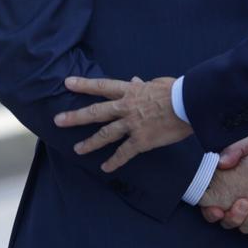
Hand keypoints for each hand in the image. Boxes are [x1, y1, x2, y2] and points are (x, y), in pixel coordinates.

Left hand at [54, 75, 191, 171]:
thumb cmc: (177, 91)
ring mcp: (132, 124)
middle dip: (75, 117)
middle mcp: (126, 107)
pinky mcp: (141, 140)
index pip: (102, 86)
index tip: (67, 83)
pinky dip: (114, 161)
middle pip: (96, 112)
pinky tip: (105, 167)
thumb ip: (142, 85)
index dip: (84, 84)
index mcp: (130, 91)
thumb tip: (134, 80)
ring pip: (105, 134)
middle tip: (58, 120)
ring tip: (77, 150)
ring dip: (90, 143)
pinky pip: (124, 153)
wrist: (190, 103)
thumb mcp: (158, 83)